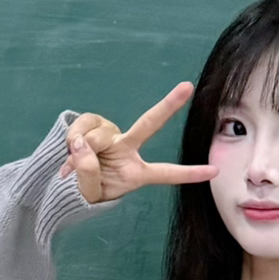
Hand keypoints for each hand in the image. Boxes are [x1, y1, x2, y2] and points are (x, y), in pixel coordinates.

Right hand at [60, 82, 216, 204]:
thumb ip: (88, 173)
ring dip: (80, 149)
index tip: (214, 171)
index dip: (189, 173)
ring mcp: (112, 135)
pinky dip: (73, 136)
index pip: (166, 173)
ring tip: (71, 165)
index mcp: (135, 173)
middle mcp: (128, 150)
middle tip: (187, 86)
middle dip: (169, 105)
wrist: (65, 183)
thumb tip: (83, 145)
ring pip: (99, 134)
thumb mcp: (88, 193)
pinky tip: (69, 148)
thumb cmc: (83, 193)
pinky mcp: (94, 125)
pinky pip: (83, 124)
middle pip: (149, 124)